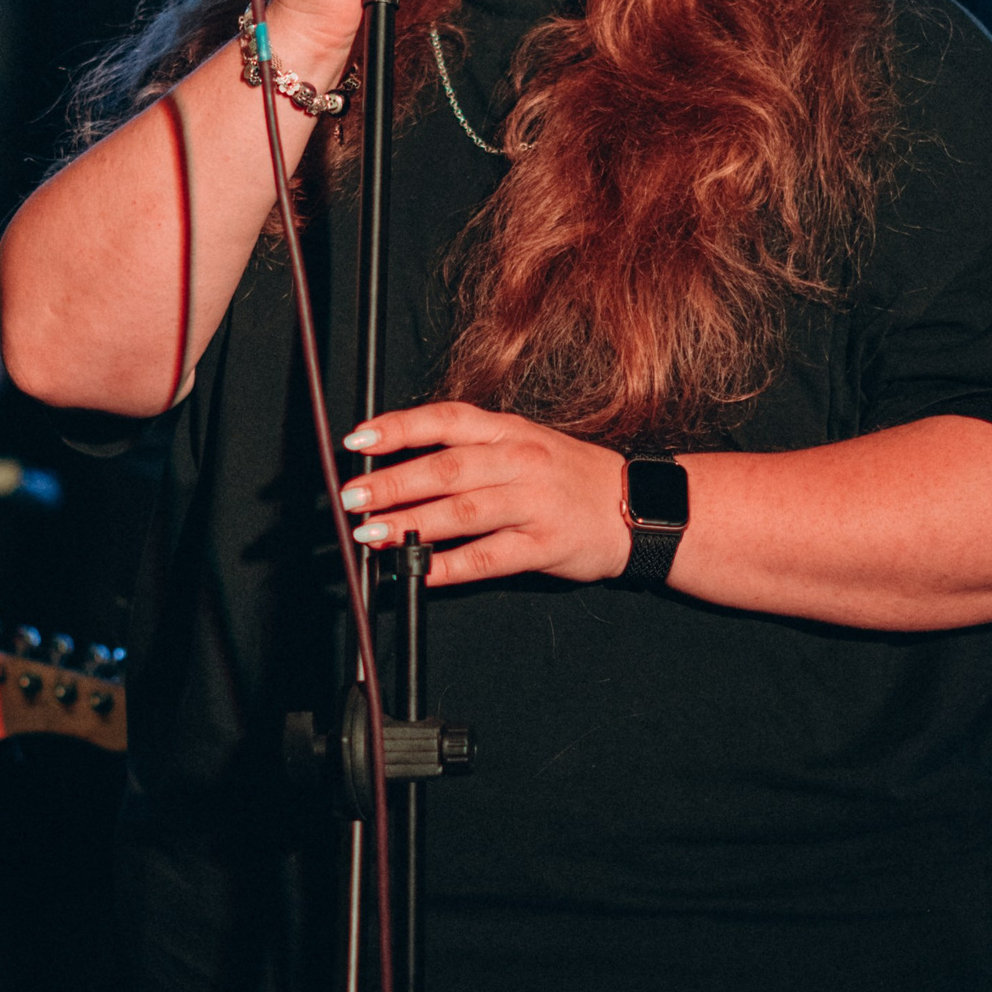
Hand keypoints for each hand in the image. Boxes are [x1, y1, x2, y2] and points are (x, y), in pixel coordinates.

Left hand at [339, 402, 627, 587]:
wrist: (638, 508)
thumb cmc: (571, 477)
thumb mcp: (526, 444)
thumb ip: (473, 450)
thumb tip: (403, 463)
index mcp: (510, 431)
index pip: (447, 419)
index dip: (399, 427)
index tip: (359, 438)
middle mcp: (520, 461)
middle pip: (447, 468)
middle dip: (392, 483)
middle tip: (352, 498)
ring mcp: (534, 503)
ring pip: (463, 512)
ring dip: (412, 524)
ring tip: (373, 534)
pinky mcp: (544, 545)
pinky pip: (488, 557)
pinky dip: (450, 566)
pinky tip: (419, 572)